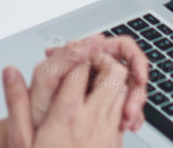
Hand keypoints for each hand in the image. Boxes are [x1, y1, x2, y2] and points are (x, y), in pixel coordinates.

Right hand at [4, 53, 129, 147]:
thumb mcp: (21, 140)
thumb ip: (16, 103)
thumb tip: (10, 73)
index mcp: (67, 114)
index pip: (81, 67)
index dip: (76, 52)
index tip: (68, 51)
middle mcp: (93, 120)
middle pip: (112, 73)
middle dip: (101, 60)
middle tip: (86, 60)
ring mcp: (108, 132)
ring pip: (123, 90)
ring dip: (111, 80)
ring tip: (92, 79)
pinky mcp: (115, 143)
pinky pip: (123, 111)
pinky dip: (117, 100)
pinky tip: (98, 105)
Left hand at [23, 36, 146, 132]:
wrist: (34, 133)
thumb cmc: (35, 106)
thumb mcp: (46, 78)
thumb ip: (67, 55)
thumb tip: (95, 40)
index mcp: (84, 56)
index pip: (120, 46)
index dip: (134, 60)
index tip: (138, 78)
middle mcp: (95, 68)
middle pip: (130, 68)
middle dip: (136, 88)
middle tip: (130, 109)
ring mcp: (101, 86)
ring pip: (131, 88)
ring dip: (134, 103)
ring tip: (127, 122)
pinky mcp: (106, 104)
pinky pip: (126, 105)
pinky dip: (131, 115)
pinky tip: (127, 125)